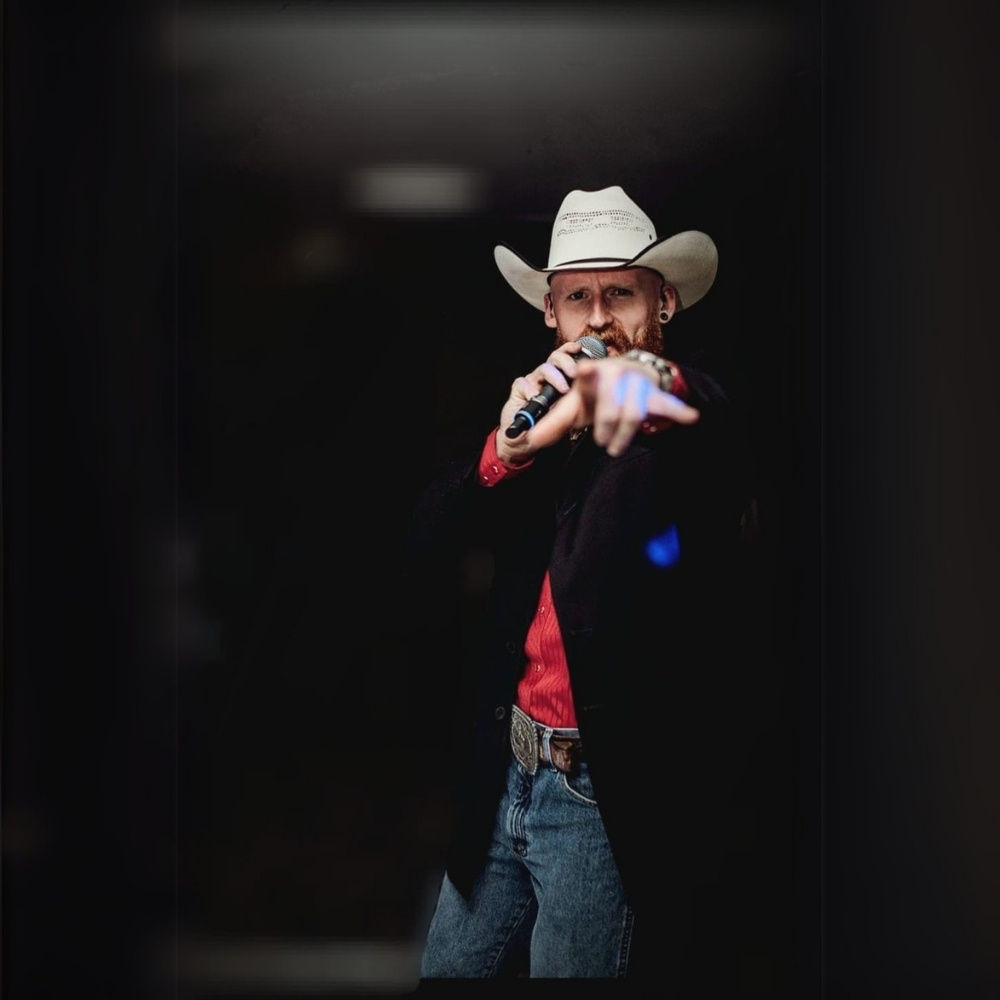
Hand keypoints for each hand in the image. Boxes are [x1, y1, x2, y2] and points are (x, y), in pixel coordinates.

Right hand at [495, 341, 594, 465]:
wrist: (527, 438)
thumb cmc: (550, 423)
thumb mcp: (570, 410)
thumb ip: (579, 397)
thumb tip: (596, 385)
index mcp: (560, 377)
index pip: (566, 357)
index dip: (571, 350)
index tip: (579, 349)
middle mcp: (546, 376)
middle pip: (555, 358)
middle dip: (566, 362)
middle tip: (574, 372)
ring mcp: (532, 381)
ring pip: (543, 369)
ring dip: (554, 376)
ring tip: (563, 389)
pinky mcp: (518, 389)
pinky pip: (524, 383)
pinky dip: (530, 390)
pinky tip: (536, 397)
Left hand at [521, 356, 699, 457]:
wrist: (628, 377)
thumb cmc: (596, 393)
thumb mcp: (574, 405)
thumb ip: (553, 423)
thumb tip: (530, 440)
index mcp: (592, 374)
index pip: (587, 373)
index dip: (586, 373)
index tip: (583, 369)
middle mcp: (615, 375)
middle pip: (611, 408)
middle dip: (605, 429)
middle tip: (602, 443)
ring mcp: (636, 384)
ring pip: (632, 414)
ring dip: (624, 435)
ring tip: (616, 447)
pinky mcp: (654, 394)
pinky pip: (667, 404)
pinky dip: (679, 411)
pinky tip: (690, 416)